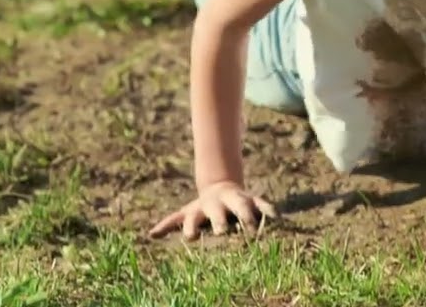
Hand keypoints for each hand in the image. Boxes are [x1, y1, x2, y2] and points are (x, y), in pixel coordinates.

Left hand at [148, 181, 279, 239]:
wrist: (222, 187)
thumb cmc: (201, 209)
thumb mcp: (185, 213)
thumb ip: (169, 224)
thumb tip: (150, 235)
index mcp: (200, 210)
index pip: (193, 220)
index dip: (191, 228)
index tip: (191, 237)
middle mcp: (218, 205)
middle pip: (218, 213)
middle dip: (219, 222)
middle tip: (221, 233)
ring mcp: (235, 201)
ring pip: (242, 207)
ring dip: (247, 217)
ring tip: (253, 230)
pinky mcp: (252, 200)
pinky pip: (261, 204)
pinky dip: (268, 210)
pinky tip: (276, 217)